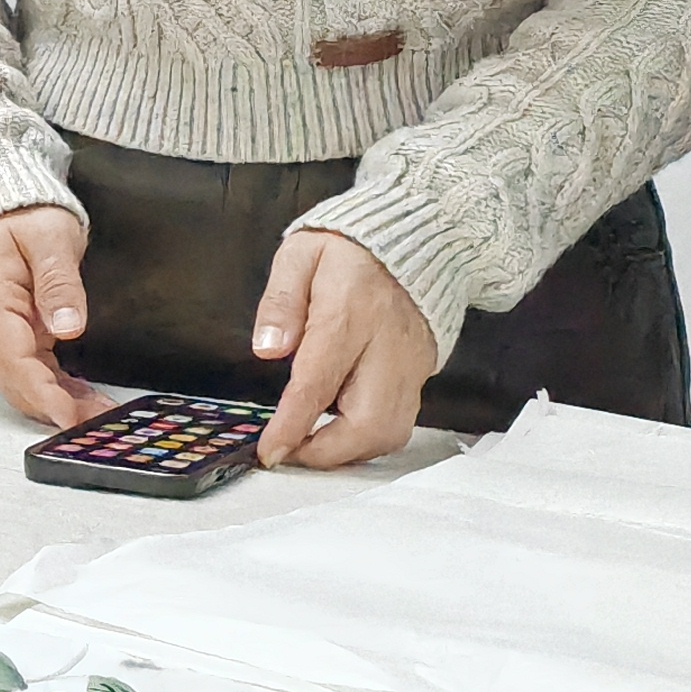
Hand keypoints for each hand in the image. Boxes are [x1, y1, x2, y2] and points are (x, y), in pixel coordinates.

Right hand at [0, 207, 104, 429]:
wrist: (3, 205)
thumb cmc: (22, 217)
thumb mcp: (49, 238)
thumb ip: (59, 282)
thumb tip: (68, 324)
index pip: (14, 360)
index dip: (41, 394)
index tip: (67, 416)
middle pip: (16, 380)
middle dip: (53, 408)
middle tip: (96, 423)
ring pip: (23, 381)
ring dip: (57, 403)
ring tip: (98, 415)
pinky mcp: (15, 334)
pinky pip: (32, 370)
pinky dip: (56, 389)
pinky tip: (82, 400)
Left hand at [250, 228, 439, 468]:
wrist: (422, 238)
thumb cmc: (352, 248)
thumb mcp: (301, 254)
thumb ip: (281, 301)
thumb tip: (267, 349)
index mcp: (350, 315)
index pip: (318, 383)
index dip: (292, 426)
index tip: (270, 451)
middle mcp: (388, 348)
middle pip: (370, 424)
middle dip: (326, 453)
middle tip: (289, 452)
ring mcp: (412, 365)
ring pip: (391, 432)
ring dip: (349, 450)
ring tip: (309, 442)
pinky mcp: (423, 373)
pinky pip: (401, 421)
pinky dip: (368, 437)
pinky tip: (339, 427)